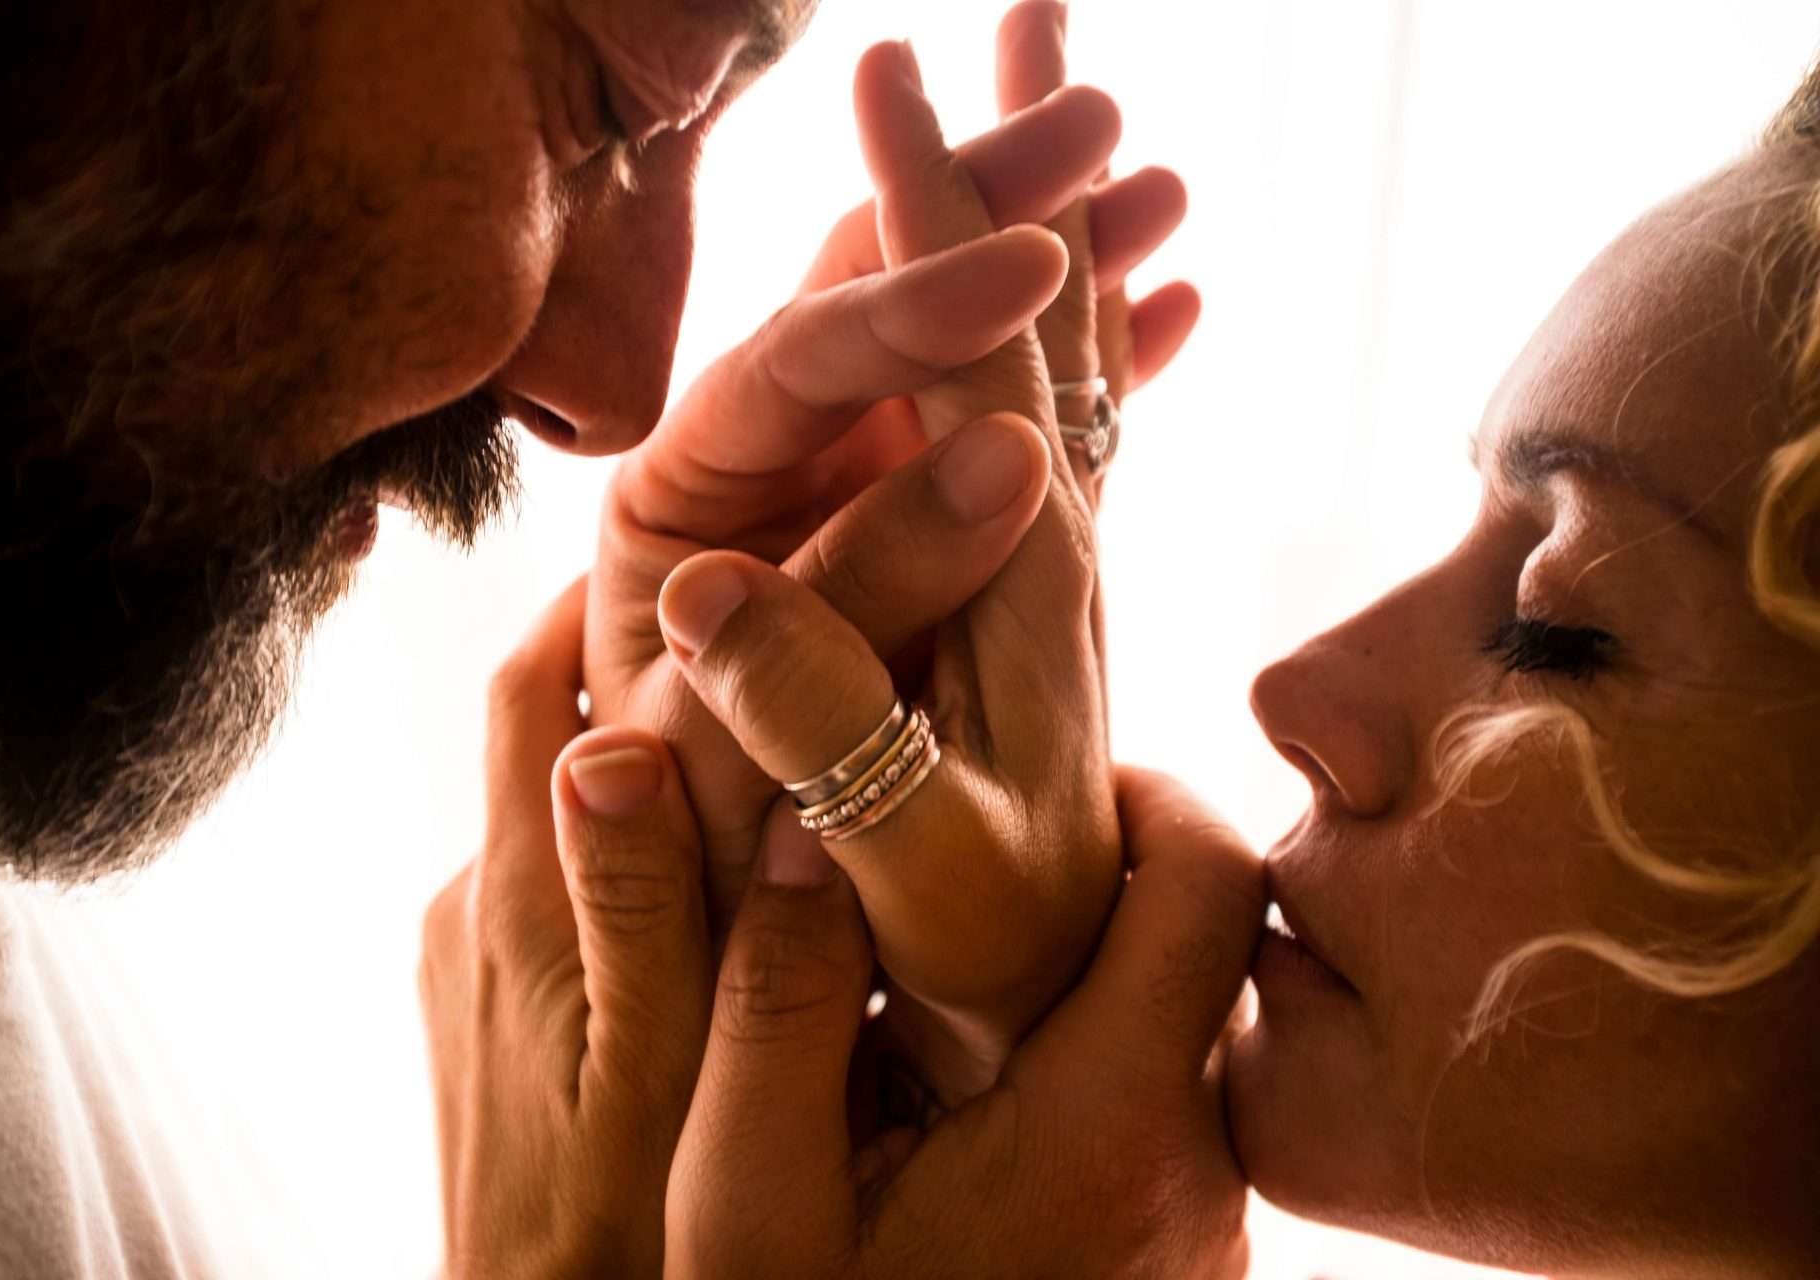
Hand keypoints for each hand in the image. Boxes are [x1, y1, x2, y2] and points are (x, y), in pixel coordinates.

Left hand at [418, 581, 716, 1278]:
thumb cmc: (625, 1214)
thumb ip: (640, 904)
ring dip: (615, 735)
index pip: (532, 687)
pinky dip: (607, 829)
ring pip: (544, 797)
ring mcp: (471, 955)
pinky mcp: (477, 1002)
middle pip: (526, 717)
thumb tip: (612, 742)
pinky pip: (545, 873)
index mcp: (524, 898)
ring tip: (729, 714)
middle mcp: (478, 903)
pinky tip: (689, 858)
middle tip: (719, 593)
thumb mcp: (657, 1063)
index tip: (694, 531)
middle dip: (605, 639)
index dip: (599, 589)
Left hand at [586, 0, 1194, 919]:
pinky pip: (1017, 429)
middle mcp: (758, 475)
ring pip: (955, 348)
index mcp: (682, 507)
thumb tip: (1005, 455)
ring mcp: (845, 497)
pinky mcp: (921, 539)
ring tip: (1156, 191)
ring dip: (1058, 267)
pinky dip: (1089, 377)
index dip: (905, 304)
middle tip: (1099, 121)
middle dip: (982, 209)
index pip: (791, 362)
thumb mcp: (743, 764)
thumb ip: (851, 607)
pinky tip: (1171, 306)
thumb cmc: (711, 888)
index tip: (1031, 263)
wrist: (744, 968)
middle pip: (864, 304)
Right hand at [666, 766, 1264, 1279]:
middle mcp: (1194, 1168)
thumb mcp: (745, 1203)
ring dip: (1089, 960)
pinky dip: (1087, 1045)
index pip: (1213, 885)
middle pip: (1210, 940)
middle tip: (978, 850)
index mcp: (1109, 1128)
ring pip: (1185, 1019)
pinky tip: (969, 1075)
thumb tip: (818, 829)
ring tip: (954, 964)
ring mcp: (1198, 1215)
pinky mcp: (1175, 1245)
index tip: (1044, 774)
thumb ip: (776, 1007)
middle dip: (1106, 864)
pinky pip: (1166, 1096)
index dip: (1146, 790)